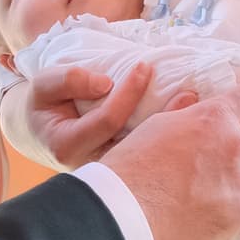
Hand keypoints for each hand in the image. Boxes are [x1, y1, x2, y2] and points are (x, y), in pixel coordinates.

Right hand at [3, 62, 179, 171]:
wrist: (45, 130)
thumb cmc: (47, 105)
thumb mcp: (44, 86)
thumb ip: (68, 80)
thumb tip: (105, 83)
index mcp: (69, 145)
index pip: (107, 120)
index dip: (127, 93)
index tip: (144, 67)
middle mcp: (93, 165)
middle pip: (135, 146)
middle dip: (163, 121)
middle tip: (189, 94)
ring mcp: (111, 172)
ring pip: (146, 157)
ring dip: (173, 134)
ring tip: (194, 107)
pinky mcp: (125, 171)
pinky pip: (150, 157)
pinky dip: (170, 141)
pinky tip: (189, 122)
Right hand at [103, 73, 239, 239]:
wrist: (123, 214)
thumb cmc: (131, 167)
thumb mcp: (155, 127)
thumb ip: (183, 113)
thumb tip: (195, 101)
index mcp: (214, 118)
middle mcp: (235, 148)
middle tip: (226, 165)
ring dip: (234, 187)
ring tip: (198, 199)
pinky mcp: (239, 218)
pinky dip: (225, 214)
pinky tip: (196, 217)